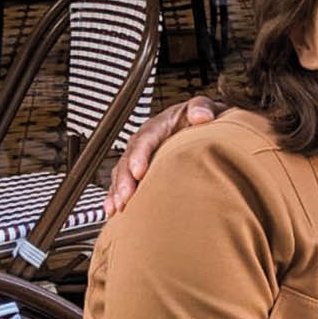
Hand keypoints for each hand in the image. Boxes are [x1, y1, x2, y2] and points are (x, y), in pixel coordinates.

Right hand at [106, 96, 219, 214]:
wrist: (203, 125)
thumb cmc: (202, 118)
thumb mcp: (204, 107)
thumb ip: (202, 108)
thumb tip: (202, 116)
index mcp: (158, 126)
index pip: (145, 139)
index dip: (140, 155)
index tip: (139, 172)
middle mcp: (144, 142)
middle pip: (128, 159)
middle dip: (125, 179)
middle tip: (126, 197)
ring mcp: (139, 157)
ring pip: (122, 173)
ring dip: (118, 191)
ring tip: (118, 207)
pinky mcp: (139, 170)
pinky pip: (123, 183)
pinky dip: (116, 196)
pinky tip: (113, 211)